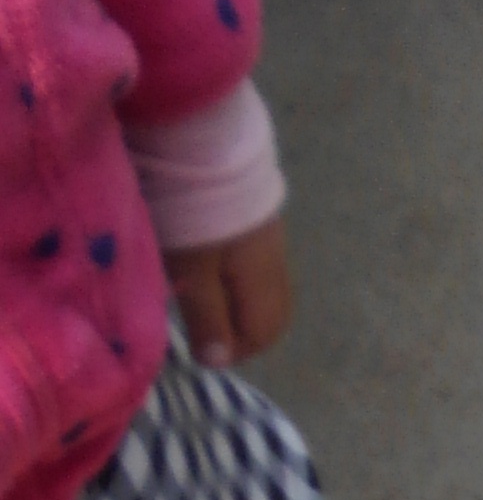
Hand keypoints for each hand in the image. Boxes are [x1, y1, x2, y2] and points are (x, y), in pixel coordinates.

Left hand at [164, 214, 291, 368]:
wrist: (202, 137)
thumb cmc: (193, 211)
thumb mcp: (192, 268)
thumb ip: (207, 316)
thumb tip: (219, 362)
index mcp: (261, 279)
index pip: (263, 332)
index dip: (235, 350)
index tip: (202, 351)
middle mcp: (274, 261)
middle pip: (272, 313)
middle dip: (243, 332)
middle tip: (208, 334)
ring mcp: (269, 236)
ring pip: (264, 288)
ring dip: (239, 304)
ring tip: (205, 301)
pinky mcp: (256, 216)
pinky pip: (256, 263)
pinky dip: (238, 279)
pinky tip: (212, 267)